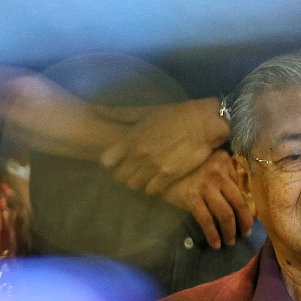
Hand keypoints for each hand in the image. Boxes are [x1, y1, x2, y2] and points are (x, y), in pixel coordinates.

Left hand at [98, 98, 228, 195]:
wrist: (203, 123)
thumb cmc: (174, 115)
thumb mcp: (146, 111)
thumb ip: (120, 114)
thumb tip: (97, 110)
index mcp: (131, 139)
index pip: (106, 161)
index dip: (110, 162)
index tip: (117, 160)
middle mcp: (139, 155)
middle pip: (119, 176)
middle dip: (123, 173)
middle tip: (132, 169)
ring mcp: (154, 167)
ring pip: (133, 185)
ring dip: (138, 181)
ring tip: (145, 175)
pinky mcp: (169, 176)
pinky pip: (151, 190)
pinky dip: (152, 187)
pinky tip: (158, 179)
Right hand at [162, 149, 253, 248]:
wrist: (159, 171)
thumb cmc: (186, 169)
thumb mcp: (209, 163)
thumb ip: (225, 174)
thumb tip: (241, 200)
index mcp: (224, 161)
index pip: (242, 189)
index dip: (247, 208)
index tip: (248, 220)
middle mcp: (217, 172)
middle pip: (238, 203)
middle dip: (244, 222)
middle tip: (245, 234)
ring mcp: (204, 185)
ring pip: (225, 214)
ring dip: (230, 232)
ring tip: (230, 242)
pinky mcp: (191, 197)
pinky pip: (206, 220)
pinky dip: (213, 235)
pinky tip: (215, 244)